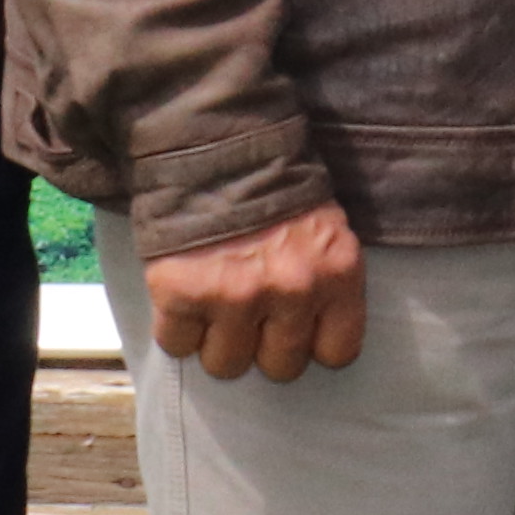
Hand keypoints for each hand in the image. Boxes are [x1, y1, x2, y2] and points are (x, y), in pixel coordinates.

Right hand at [147, 200, 367, 385]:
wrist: (212, 147)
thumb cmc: (273, 191)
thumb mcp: (324, 231)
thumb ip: (324, 283)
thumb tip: (311, 340)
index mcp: (338, 274)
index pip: (338, 352)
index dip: (312, 345)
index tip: (296, 329)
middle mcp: (293, 291)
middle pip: (280, 367)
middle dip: (262, 345)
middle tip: (249, 313)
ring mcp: (236, 295)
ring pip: (227, 364)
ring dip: (216, 341)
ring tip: (213, 304)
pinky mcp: (183, 293)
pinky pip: (177, 345)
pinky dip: (176, 327)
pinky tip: (184, 295)